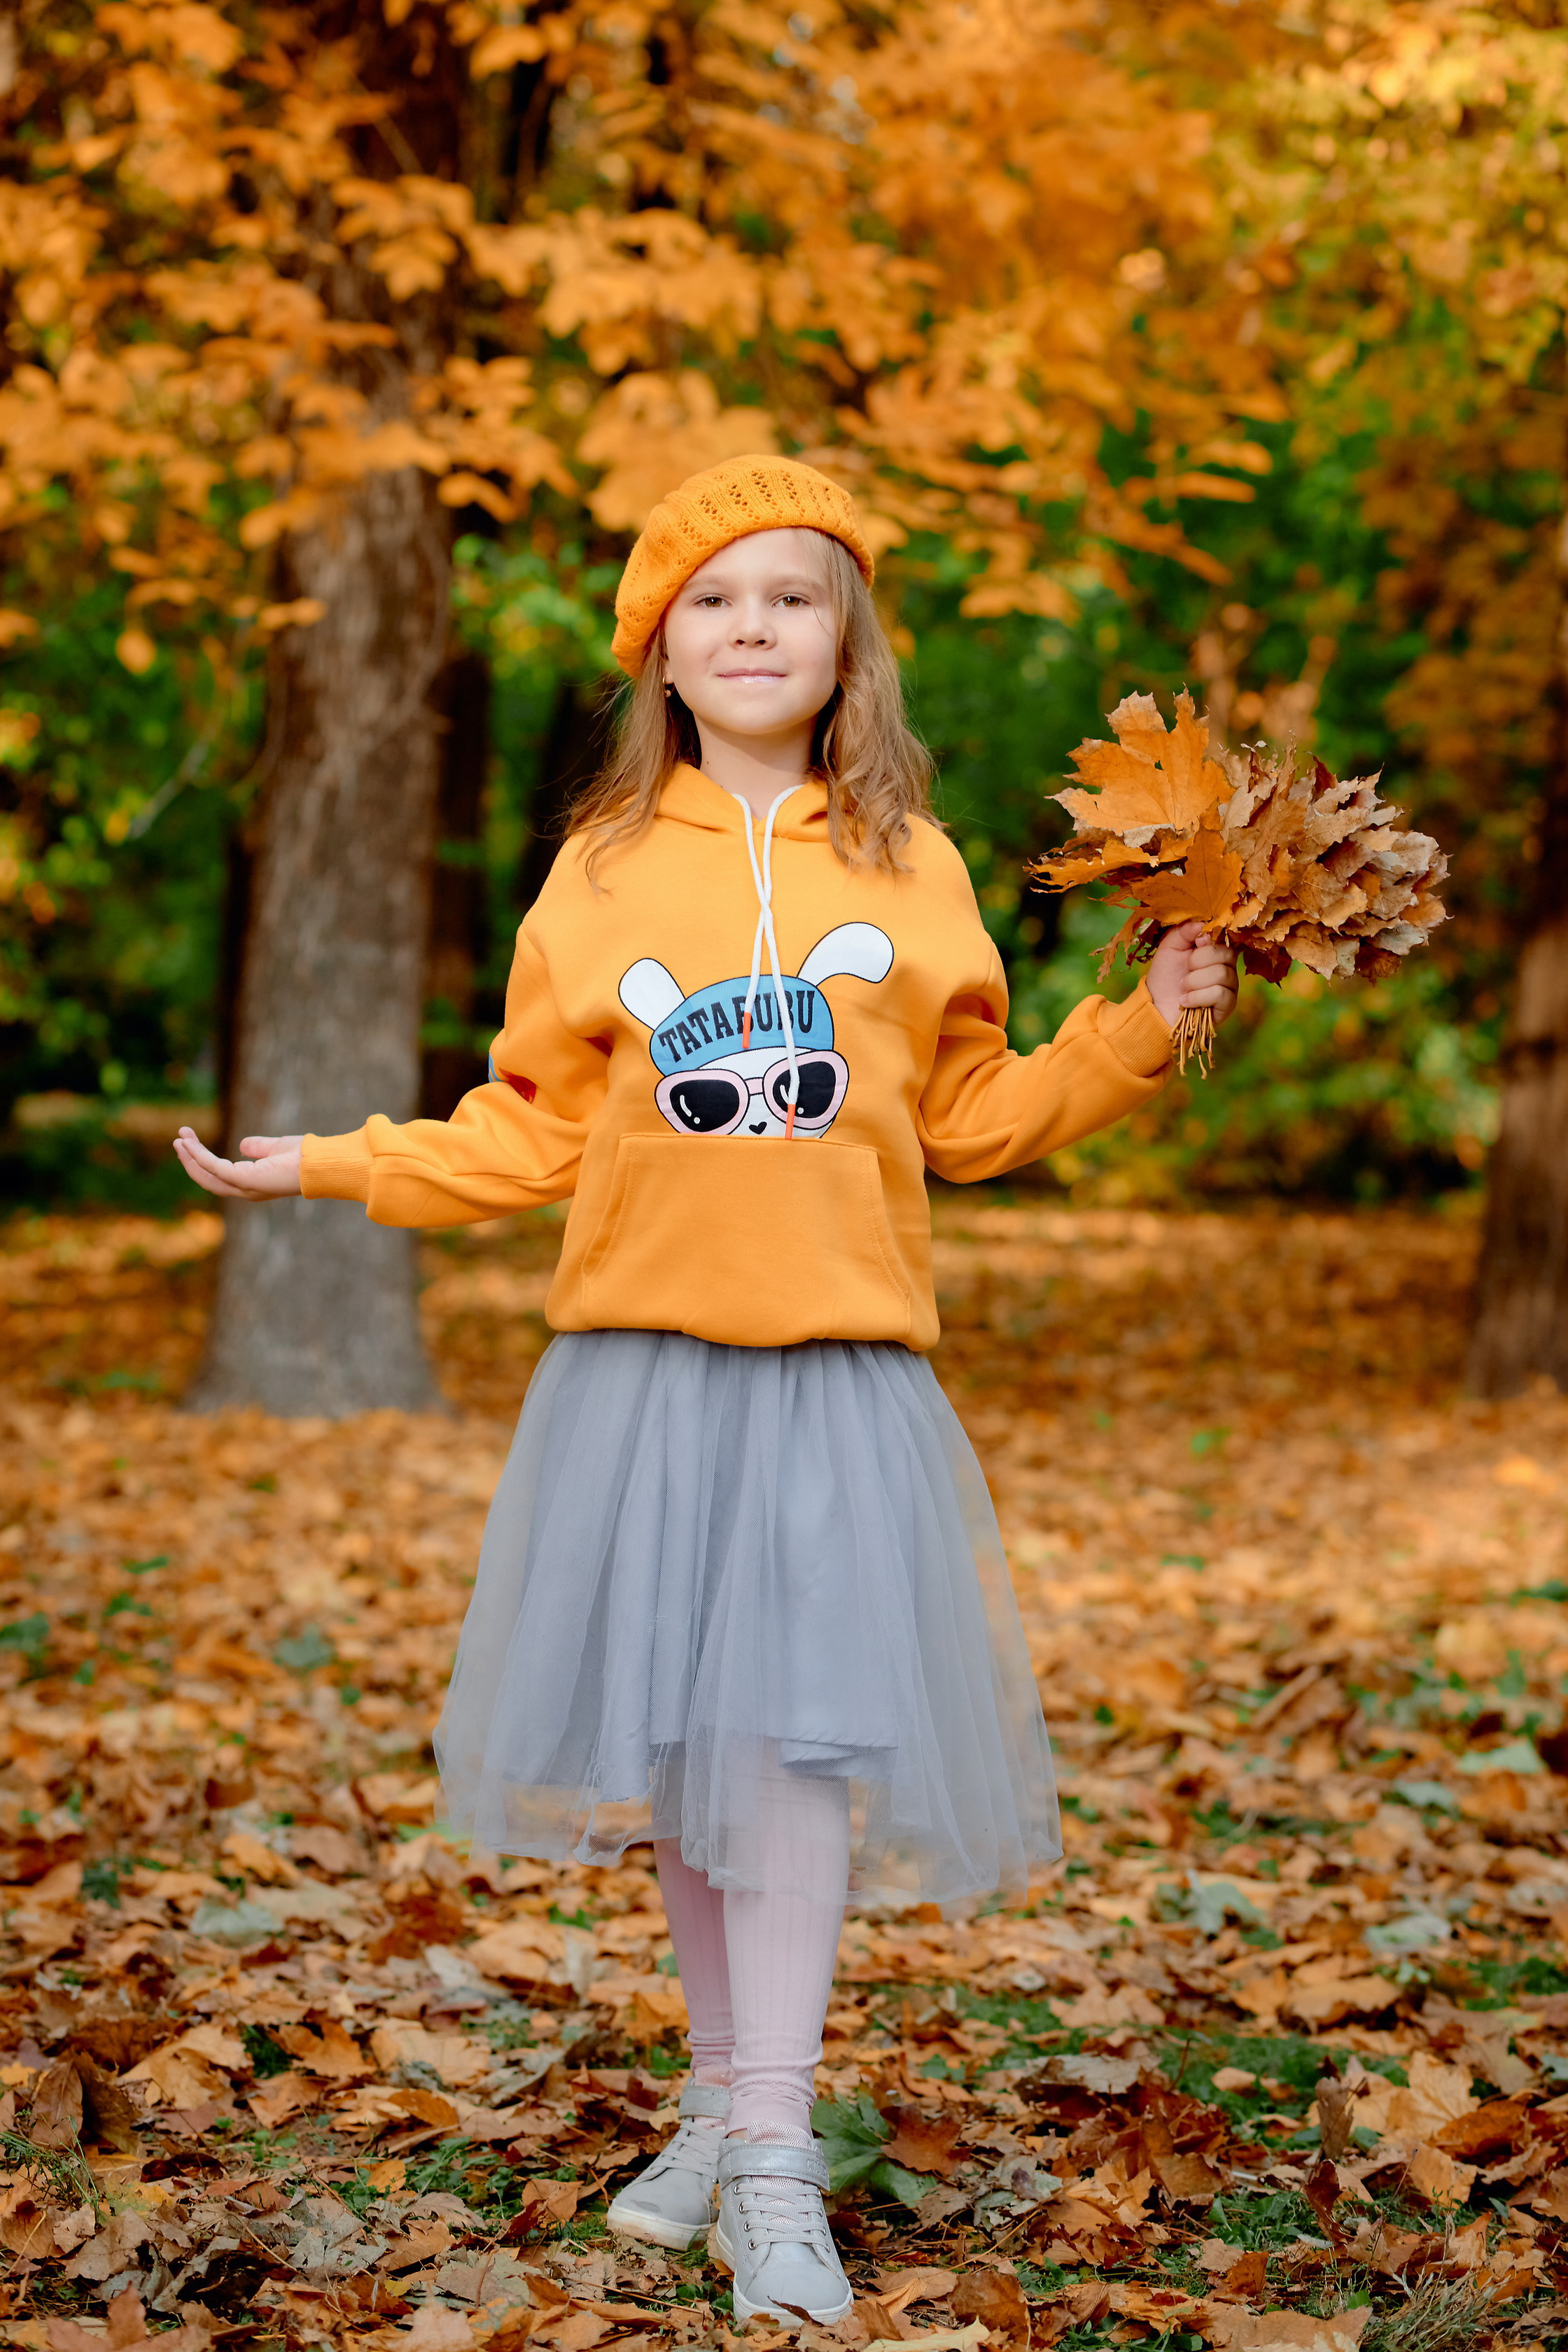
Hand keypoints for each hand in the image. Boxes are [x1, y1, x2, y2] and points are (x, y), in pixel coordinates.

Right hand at [173, 1128, 303, 1200]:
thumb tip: (242, 1146)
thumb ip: (258, 1148)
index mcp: (252, 1185)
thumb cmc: (304, 1157)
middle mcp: (246, 1191)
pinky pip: (215, 1168)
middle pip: (208, 1179)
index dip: (202, 1161)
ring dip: (191, 1157)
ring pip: (208, 1176)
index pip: (220, 1177)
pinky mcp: (245, 1180)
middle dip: (191, 1160)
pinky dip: (200, 1156)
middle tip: (178, 1141)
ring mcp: (245, 1188)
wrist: (320, 1162)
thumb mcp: (275, 1148)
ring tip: (179, 1139)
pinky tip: (190, 1143)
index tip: (190, 1142)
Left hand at [1146, 920, 1239, 1029]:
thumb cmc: (1165, 976)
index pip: (1225, 937)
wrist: (1156, 1006)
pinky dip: (1197, 996)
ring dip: (1194, 981)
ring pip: (1221, 974)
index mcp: (1216, 951)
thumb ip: (1183, 931)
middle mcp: (1228, 966)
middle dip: (1197, 961)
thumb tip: (1201, 923)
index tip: (1195, 944)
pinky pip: (1219, 993)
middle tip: (1185, 970)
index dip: (1208, 939)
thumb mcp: (1169, 947)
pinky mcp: (1228, 1005)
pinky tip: (1186, 1001)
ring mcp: (1230, 986)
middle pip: (1225, 954)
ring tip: (1183, 988)